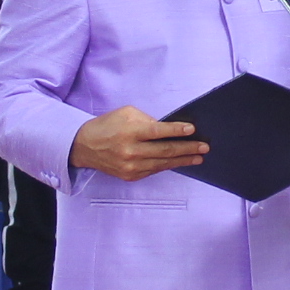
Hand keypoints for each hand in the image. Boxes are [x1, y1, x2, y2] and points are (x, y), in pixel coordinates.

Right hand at [72, 106, 204, 179]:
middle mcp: (130, 151)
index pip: (158, 132)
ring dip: (183, 160)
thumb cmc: (108, 125)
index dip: (176, 131)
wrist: (85, 146)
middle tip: (204, 147)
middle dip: (187, 148)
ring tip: (198, 157)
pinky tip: (180, 162)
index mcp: (130, 132)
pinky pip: (154, 170)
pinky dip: (168, 165)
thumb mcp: (126, 114)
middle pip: (165, 151)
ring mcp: (130, 166)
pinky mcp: (130, 176)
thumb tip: (170, 130)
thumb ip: (149, 121)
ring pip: (162, 163)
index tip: (192, 130)